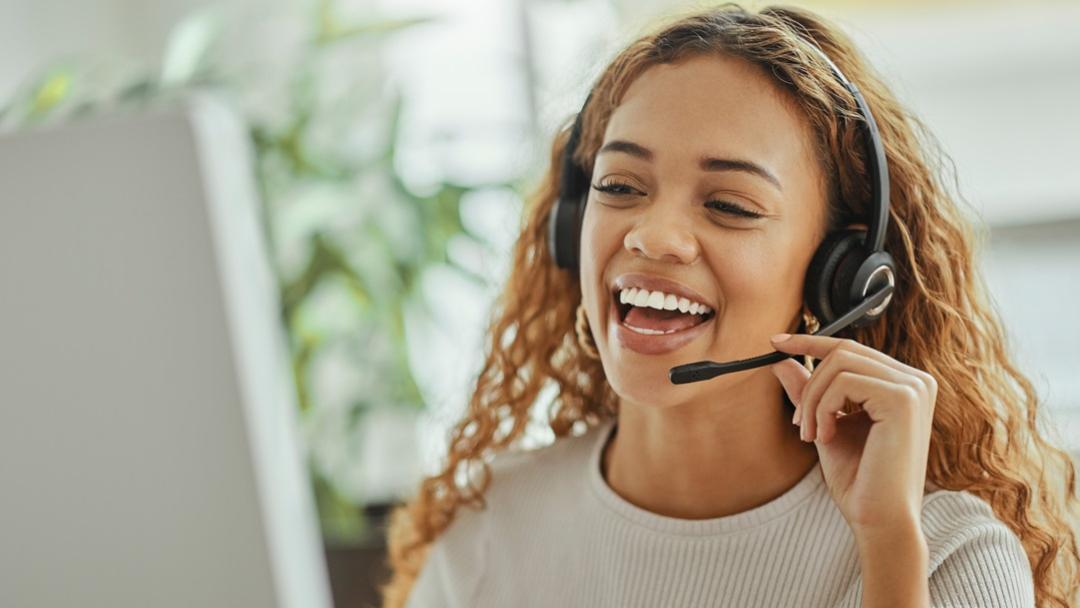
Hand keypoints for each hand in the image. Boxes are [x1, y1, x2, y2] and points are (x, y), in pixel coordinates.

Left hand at [768, 332, 937, 533]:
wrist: (879, 519)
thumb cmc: (858, 479)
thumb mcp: (825, 425)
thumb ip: (808, 391)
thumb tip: (780, 359)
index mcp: (902, 384)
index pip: (851, 348)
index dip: (811, 341)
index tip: (776, 343)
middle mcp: (915, 380)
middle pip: (842, 351)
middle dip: (809, 385)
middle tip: (799, 424)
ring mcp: (913, 387)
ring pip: (839, 363)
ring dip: (813, 400)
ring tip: (811, 434)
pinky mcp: (904, 398)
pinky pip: (844, 382)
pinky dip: (824, 408)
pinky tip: (826, 437)